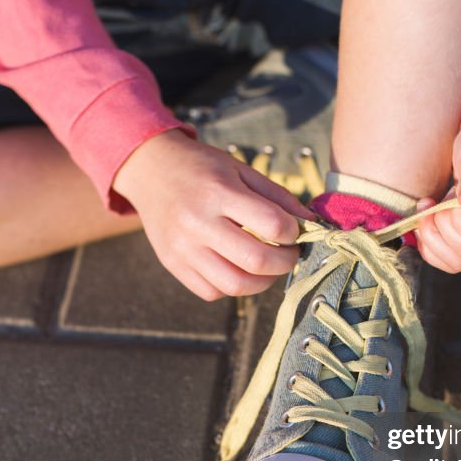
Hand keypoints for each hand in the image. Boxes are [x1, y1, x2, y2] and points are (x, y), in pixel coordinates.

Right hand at [113, 130, 312, 300]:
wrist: (151, 170)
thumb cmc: (202, 168)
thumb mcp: (241, 170)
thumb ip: (277, 197)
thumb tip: (310, 224)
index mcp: (219, 192)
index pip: (271, 224)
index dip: (293, 232)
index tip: (294, 231)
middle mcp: (198, 223)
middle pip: (256, 261)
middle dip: (285, 262)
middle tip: (289, 254)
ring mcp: (182, 248)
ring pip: (235, 285)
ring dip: (263, 282)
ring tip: (268, 267)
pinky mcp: (172, 264)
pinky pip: (211, 292)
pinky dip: (233, 287)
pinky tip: (238, 270)